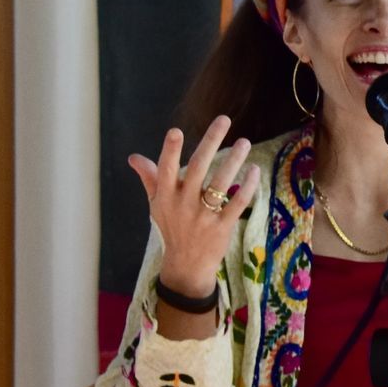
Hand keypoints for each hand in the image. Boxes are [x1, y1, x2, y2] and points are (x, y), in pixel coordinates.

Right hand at [128, 117, 259, 302]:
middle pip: (198, 168)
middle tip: (224, 120)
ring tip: (244, 142)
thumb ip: (150, 178)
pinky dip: (246, 186)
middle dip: (211, 142)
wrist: (185, 266)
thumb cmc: (171, 228)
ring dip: (233, 160)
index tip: (175, 131)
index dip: (170, 151)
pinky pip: (236, 202)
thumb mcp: (157, 204)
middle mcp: (182, 204)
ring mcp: (202, 216)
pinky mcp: (221, 227)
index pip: (166, 170)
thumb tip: (134, 157)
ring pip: (220, 183)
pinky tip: (254, 171)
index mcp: (165, 196)